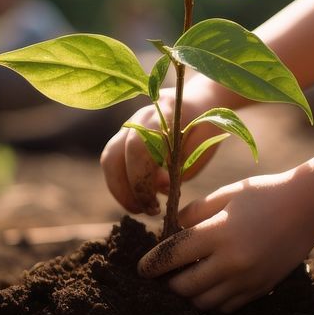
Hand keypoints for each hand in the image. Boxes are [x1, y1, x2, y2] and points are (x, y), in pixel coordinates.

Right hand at [100, 88, 217, 214]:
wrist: (200, 103)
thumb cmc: (205, 129)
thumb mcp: (202, 149)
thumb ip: (181, 167)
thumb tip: (158, 187)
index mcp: (162, 115)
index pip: (138, 148)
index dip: (140, 180)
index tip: (154, 204)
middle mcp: (139, 118)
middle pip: (114, 156)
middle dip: (127, 190)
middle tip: (148, 210)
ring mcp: (128, 126)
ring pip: (109, 160)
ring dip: (120, 190)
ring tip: (142, 208)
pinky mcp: (124, 136)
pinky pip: (113, 161)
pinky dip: (122, 183)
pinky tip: (139, 197)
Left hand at [138, 173, 313, 312]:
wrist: (309, 208)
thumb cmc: (264, 194)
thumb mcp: (226, 194)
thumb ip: (194, 213)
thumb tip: (170, 232)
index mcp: (219, 233)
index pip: (172, 256)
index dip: (151, 264)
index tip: (142, 269)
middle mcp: (231, 261)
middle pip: (183, 287)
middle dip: (169, 283)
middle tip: (165, 275)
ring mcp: (247, 279)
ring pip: (203, 303)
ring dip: (190, 295)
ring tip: (188, 281)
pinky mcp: (259, 289)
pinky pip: (226, 308)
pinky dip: (212, 302)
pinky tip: (211, 287)